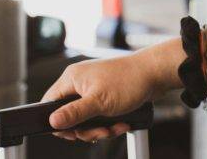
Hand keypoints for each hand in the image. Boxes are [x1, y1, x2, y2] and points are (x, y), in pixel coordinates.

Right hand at [41, 52, 161, 141]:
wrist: (156, 73)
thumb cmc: (129, 80)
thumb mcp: (98, 102)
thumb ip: (74, 113)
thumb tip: (52, 121)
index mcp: (72, 78)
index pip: (50, 102)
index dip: (57, 121)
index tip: (70, 133)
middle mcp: (81, 82)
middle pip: (70, 115)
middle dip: (86, 129)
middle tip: (99, 133)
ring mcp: (95, 89)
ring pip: (87, 118)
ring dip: (100, 128)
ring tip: (114, 128)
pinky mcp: (107, 95)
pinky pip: (101, 115)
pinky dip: (110, 122)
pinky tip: (121, 124)